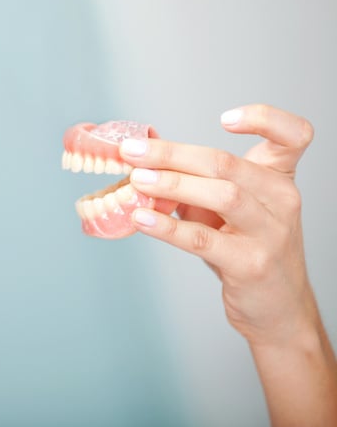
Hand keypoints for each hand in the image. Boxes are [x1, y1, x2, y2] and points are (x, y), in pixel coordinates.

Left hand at [119, 104, 315, 345]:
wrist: (277, 309)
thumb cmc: (246, 250)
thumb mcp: (225, 210)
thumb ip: (193, 182)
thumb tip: (141, 155)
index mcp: (278, 178)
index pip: (294, 136)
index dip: (265, 119)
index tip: (225, 117)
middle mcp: (282, 200)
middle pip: (228, 164)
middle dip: (173, 154)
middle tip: (132, 152)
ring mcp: (270, 233)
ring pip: (223, 195)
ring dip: (173, 184)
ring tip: (136, 180)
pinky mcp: (251, 265)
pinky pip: (204, 240)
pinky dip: (169, 227)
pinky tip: (142, 218)